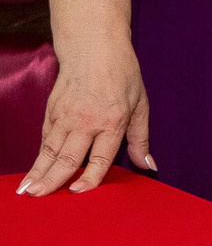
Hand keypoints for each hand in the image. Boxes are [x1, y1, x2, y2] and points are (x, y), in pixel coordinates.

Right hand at [21, 33, 149, 195]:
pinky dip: (39, 155)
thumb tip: (149, 166)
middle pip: (68, 157)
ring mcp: (66, 115)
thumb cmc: (123, 75)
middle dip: (53, 180)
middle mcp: (87, 120)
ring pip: (50, 150)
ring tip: (27, 191)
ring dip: (38, 172)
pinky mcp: (52, 111)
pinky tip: (33, 170)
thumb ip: (141, 139)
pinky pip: (45, 138)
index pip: (100, 157)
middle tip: (39, 198)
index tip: (78, 192)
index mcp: (113, 120)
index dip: (89, 177)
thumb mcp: (141, 104)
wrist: (94, 47)